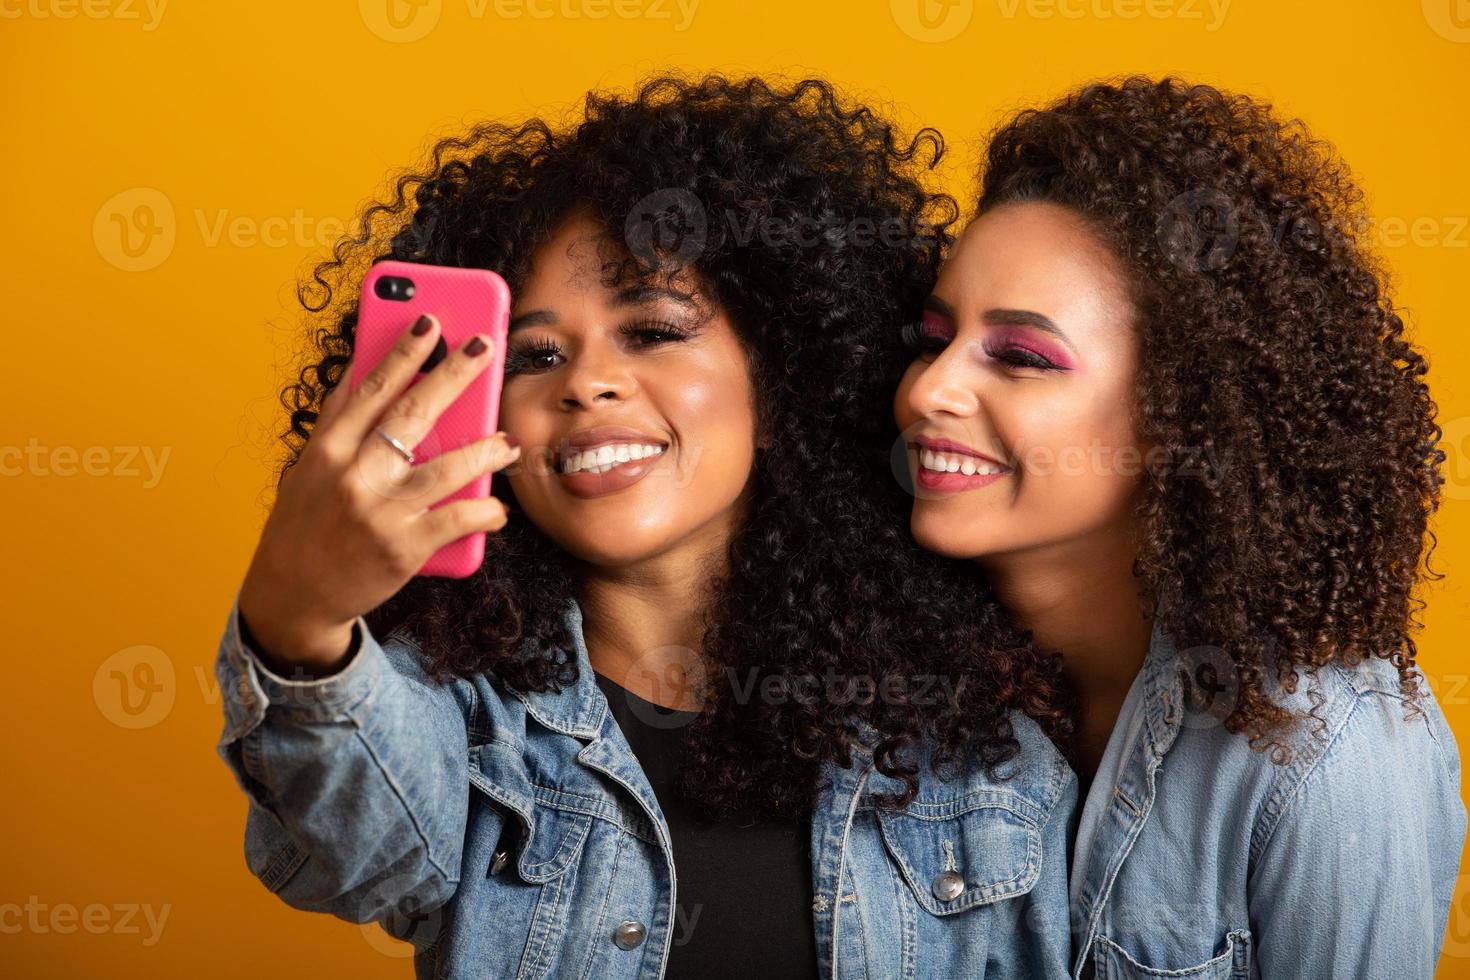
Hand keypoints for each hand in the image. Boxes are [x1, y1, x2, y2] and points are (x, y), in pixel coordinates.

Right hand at [238, 314, 517, 674]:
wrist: (293, 597)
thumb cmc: (305, 527)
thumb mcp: (307, 469)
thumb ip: (334, 423)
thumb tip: (357, 372)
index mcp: (329, 449)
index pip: (372, 388)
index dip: (404, 351)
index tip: (430, 321)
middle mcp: (353, 474)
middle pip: (413, 413)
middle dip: (453, 374)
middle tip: (484, 347)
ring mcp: (380, 511)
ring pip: (446, 468)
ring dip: (485, 450)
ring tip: (509, 441)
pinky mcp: (403, 548)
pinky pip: (456, 520)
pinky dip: (484, 513)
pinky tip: (499, 508)